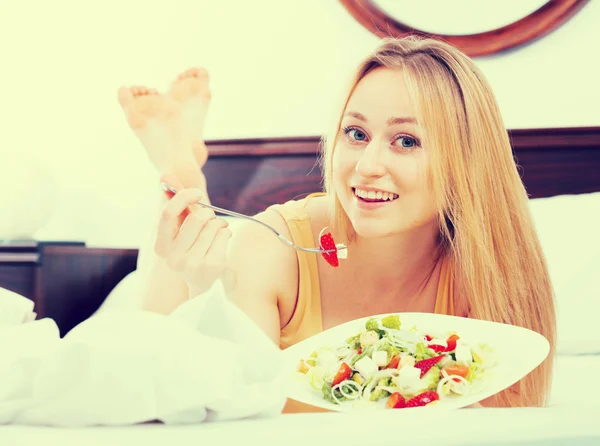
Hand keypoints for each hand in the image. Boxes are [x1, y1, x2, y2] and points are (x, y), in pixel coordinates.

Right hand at [154, 174, 231, 295]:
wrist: (203, 283)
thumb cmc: (191, 248)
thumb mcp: (180, 229)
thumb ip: (174, 204)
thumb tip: (165, 176)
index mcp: (161, 247)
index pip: (167, 213)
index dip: (183, 197)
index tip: (197, 193)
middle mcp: (173, 258)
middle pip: (196, 218)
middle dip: (208, 213)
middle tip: (211, 218)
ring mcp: (192, 265)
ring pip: (212, 226)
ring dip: (219, 223)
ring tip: (218, 229)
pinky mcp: (211, 267)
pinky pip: (223, 235)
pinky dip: (226, 232)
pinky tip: (223, 239)